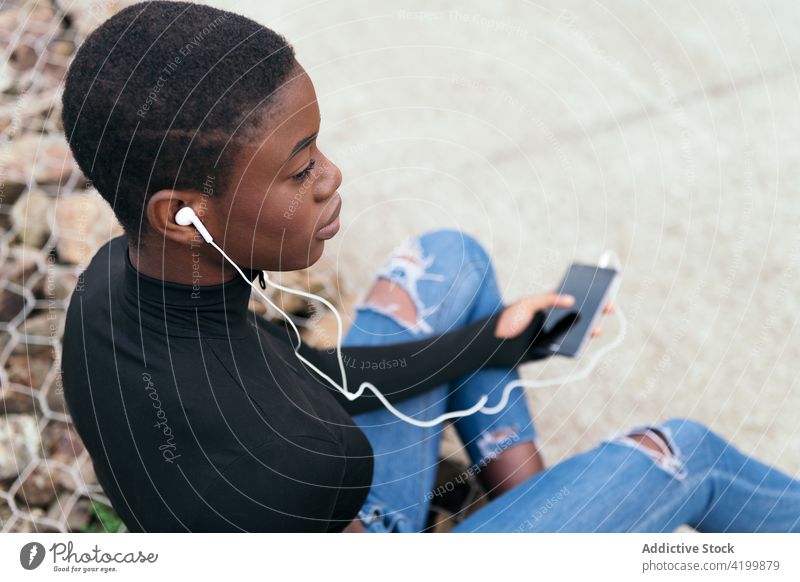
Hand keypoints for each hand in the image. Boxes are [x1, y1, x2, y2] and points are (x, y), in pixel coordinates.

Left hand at [494, 292, 614, 339]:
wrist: (497, 346)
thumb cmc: (510, 320)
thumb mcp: (527, 304)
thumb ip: (548, 299)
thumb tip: (572, 300)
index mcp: (551, 303)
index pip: (575, 295)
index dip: (590, 293)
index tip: (603, 290)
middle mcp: (556, 318)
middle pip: (582, 312)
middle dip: (596, 309)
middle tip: (607, 307)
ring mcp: (557, 333)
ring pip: (579, 330)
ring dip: (591, 328)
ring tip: (596, 327)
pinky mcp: (555, 348)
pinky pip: (571, 346)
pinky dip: (581, 343)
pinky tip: (585, 340)